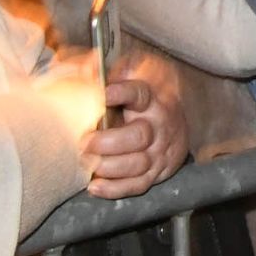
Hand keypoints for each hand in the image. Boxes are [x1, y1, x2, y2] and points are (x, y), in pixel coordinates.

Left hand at [82, 46, 188, 197]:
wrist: (172, 118)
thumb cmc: (140, 94)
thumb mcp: (130, 70)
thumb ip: (106, 66)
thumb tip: (87, 67)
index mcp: (150, 96)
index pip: (139, 93)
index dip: (121, 93)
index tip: (103, 94)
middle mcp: (158, 124)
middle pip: (138, 135)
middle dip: (108, 142)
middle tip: (84, 142)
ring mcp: (159, 150)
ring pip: (138, 163)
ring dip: (109, 166)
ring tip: (87, 163)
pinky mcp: (157, 171)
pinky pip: (138, 185)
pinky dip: (115, 189)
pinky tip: (94, 185)